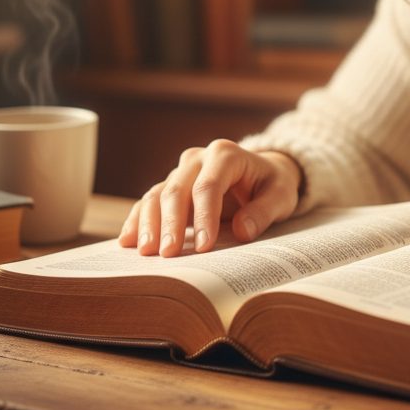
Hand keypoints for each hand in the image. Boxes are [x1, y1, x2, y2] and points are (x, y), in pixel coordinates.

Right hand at [117, 141, 302, 256]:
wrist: (262, 173)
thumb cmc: (272, 185)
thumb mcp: (281, 195)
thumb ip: (264, 211)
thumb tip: (242, 231)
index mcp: (225, 154)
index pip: (208, 186)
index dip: (204, 217)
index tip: (203, 247)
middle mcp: (198, 159)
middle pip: (177, 190)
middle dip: (171, 224)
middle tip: (168, 254)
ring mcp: (181, 172)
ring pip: (157, 195)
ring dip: (149, 224)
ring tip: (146, 252)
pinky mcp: (171, 187)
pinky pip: (149, 201)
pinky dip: (138, 220)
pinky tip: (128, 241)